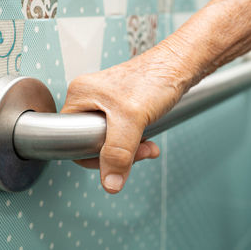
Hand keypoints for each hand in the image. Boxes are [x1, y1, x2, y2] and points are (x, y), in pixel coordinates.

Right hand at [61, 46, 189, 193]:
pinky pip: (122, 132)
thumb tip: (110, 183)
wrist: (179, 65)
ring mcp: (107, 102)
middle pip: (91, 141)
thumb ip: (118, 153)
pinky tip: (149, 137)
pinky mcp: (123, 106)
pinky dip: (136, 139)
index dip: (92, 155)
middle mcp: (90, 98)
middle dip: (117, 154)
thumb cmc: (155, 77)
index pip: (71, 139)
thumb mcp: (131, 118)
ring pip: (110, 139)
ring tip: (147, 145)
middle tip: (137, 152)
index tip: (115, 160)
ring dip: (130, 149)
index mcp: (80, 95)